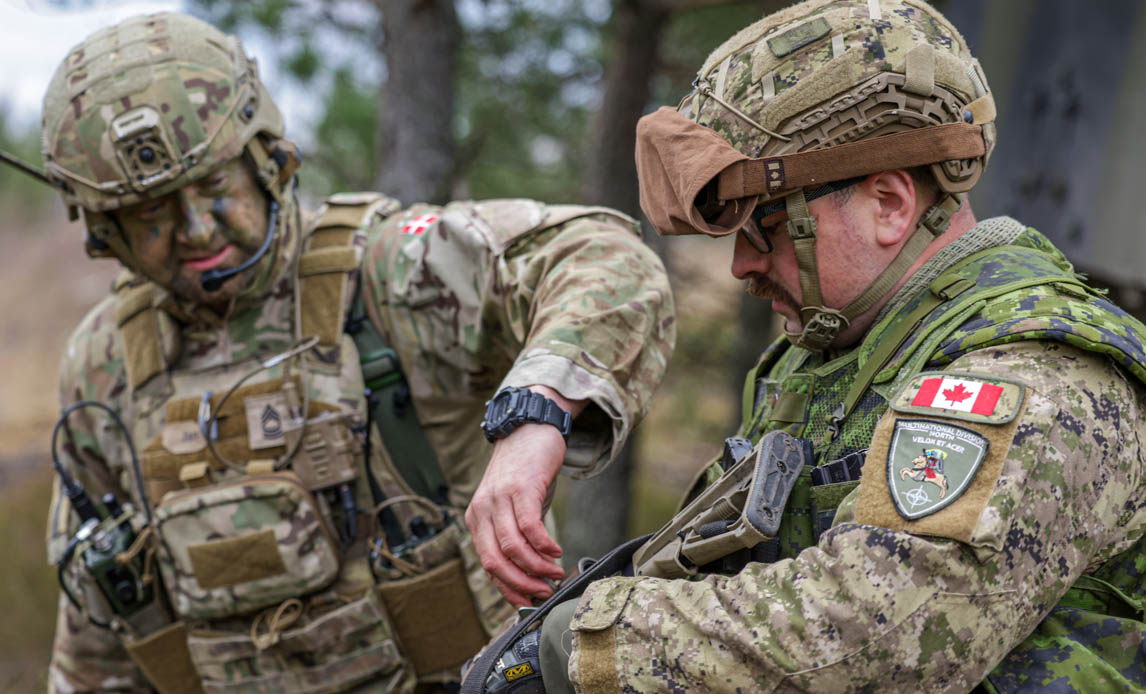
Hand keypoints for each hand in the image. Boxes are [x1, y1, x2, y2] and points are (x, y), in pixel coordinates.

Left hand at [466, 385, 584, 605]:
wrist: (529, 428)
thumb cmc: (524, 471)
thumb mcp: (511, 506)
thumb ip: (514, 535)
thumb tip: (530, 572)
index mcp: (476, 519)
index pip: (488, 565)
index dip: (509, 588)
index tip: (529, 600)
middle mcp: (482, 510)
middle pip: (497, 561)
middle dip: (522, 584)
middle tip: (545, 592)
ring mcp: (499, 498)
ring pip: (513, 547)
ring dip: (537, 567)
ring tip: (556, 573)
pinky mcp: (520, 487)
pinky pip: (530, 526)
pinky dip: (544, 545)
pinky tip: (557, 551)